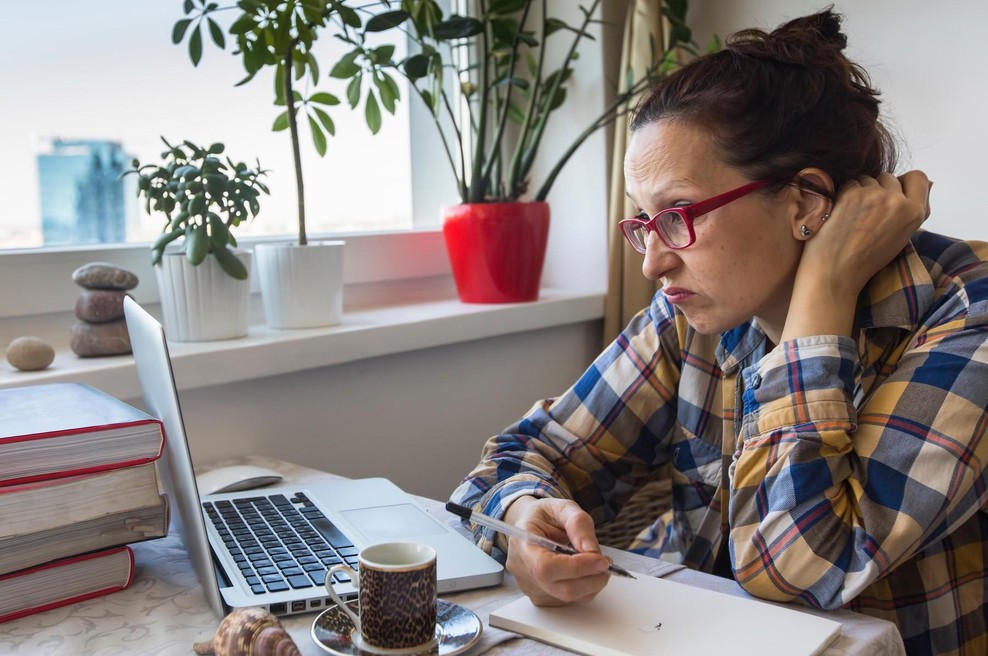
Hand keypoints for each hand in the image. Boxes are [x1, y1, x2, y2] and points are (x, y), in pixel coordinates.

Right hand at [503, 496, 610, 606]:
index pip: (546, 567)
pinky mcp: (541, 597)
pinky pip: (567, 599)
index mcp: (522, 544)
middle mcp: (523, 571)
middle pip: (560, 589)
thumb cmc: (543, 516)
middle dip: (592, 578)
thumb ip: (578, 525)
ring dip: (591, 583)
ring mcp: (531, 587)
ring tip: (597, 563)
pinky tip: (584, 571)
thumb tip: (593, 552)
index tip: (601, 560)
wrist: (528, 525)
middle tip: (606, 563)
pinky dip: (583, 587)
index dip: (577, 568)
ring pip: (568, 597)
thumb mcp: (562, 507)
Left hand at [801, 171, 930, 299]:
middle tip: (866, 212)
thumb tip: (926, 183)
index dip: (904, 182)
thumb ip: (911, 209)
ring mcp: (875, 196)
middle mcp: (898, 201)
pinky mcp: (851, 194)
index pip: (918, 177)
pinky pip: (849, 182)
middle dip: (878, 188)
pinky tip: (840, 214)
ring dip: (859, 190)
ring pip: (868, 178)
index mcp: (915, 213)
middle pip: (889, 177)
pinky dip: (843, 194)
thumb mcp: (902, 235)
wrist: (836, 273)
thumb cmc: (866, 258)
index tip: (892, 193)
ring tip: (853, 216)